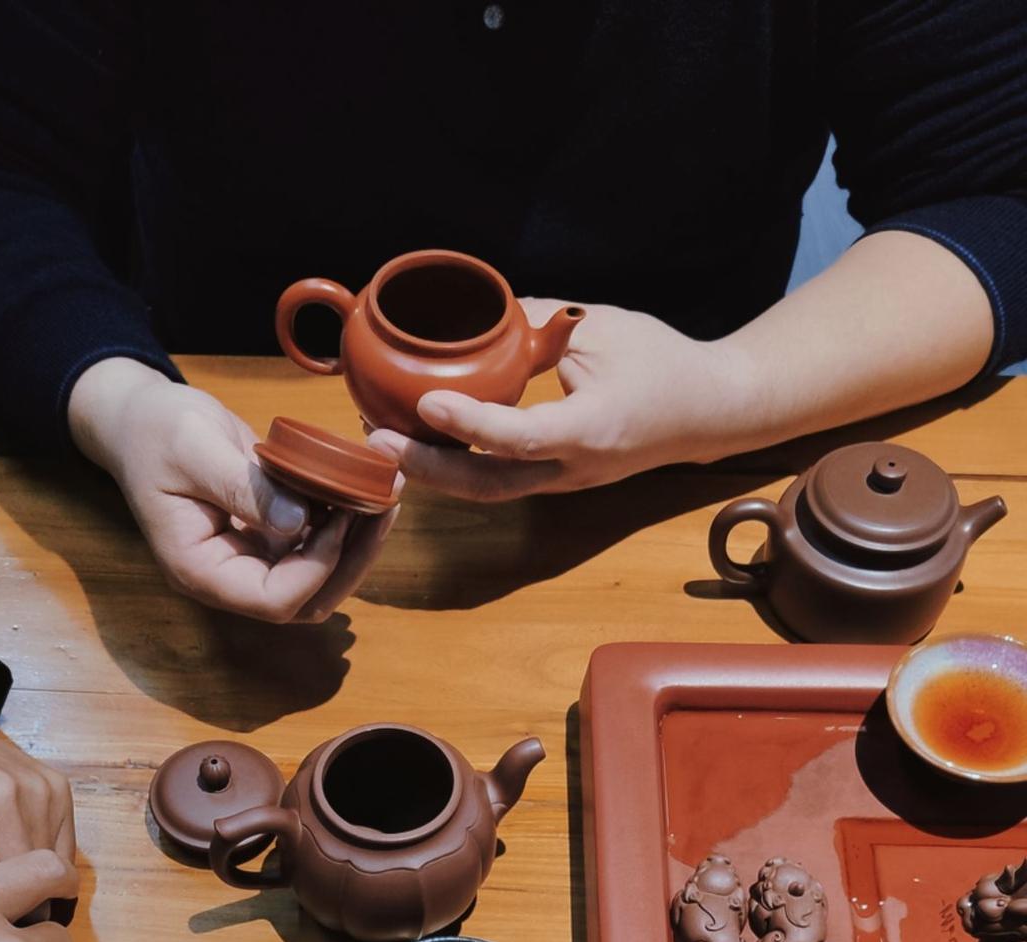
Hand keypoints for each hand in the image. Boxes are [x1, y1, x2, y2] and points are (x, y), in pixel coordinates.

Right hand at [67, 357, 399, 622]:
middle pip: (307, 600)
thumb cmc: (153, 431)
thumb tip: (301, 521)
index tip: (341, 515)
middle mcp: (230, 578)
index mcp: (202, 571)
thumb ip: (242, 487)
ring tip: (387, 491)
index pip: (273, 600)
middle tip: (387, 504)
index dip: (316, 567)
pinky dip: (345, 521)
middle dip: (353, 560)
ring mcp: (252, 560)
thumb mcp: (192, 448)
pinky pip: (316, 546)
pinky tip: (365, 485)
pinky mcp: (269, 538)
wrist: (139, 418)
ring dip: (358, 543)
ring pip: (320, 579)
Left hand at [368, 301, 746, 499]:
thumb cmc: (661, 363)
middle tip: (376, 440)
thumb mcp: (602, 326)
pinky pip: (497, 480)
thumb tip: (478, 309)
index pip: (520, 436)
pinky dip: (455, 467)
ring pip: (487, 490)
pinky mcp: (554, 480)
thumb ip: (537, 321)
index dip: (469, 425)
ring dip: (433, 472)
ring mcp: (563, 483)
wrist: (706, 413)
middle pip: (488, 484)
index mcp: (591, 429)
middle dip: (427, 468)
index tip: (426, 403)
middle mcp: (573, 468)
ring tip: (384, 441)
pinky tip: (420, 444)